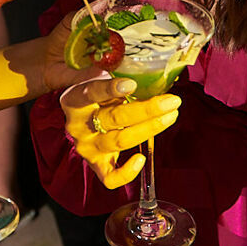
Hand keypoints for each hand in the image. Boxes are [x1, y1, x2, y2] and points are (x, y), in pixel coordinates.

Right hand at [60, 78, 180, 188]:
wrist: (80, 116)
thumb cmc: (95, 94)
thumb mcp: (97, 77)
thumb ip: (112, 74)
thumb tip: (144, 68)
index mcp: (74, 100)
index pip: (91, 93)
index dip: (110, 89)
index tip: (132, 84)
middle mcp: (78, 126)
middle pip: (114, 118)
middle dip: (147, 109)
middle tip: (172, 101)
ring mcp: (87, 147)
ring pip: (119, 141)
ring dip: (149, 129)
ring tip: (171, 116)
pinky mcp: (97, 165)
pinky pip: (110, 177)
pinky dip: (126, 172)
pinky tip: (142, 158)